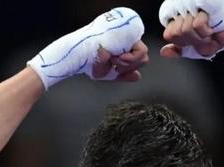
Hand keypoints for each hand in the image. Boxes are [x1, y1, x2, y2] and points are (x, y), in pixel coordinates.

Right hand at [27, 7, 147, 88]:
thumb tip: (138, 76)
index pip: (138, 60)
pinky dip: (130, 59)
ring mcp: (128, 36)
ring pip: (143, 56)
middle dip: (129, 67)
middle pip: (143, 59)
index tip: (115, 69)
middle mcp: (126, 41)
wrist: (81, 55)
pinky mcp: (128, 33)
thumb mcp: (108, 73)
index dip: (130, 68)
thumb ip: (124, 75)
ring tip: (113, 59)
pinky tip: (116, 57)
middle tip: (114, 64)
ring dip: (128, 64)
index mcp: (123, 48)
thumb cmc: (89, 63)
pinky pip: (140, 51)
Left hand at [160, 10, 223, 58]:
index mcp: (178, 20)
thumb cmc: (213, 39)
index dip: (182, 42)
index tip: (194, 41)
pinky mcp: (205, 4)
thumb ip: (178, 51)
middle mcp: (183, 10)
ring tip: (208, 34)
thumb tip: (164, 52)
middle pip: (176, 33)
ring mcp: (193, 5)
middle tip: (203, 37)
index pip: (169, 34)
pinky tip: (212, 29)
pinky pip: (197, 24)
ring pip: (186, 29)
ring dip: (200, 38)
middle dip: (192, 41)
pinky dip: (206, 32)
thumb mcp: (194, 50)